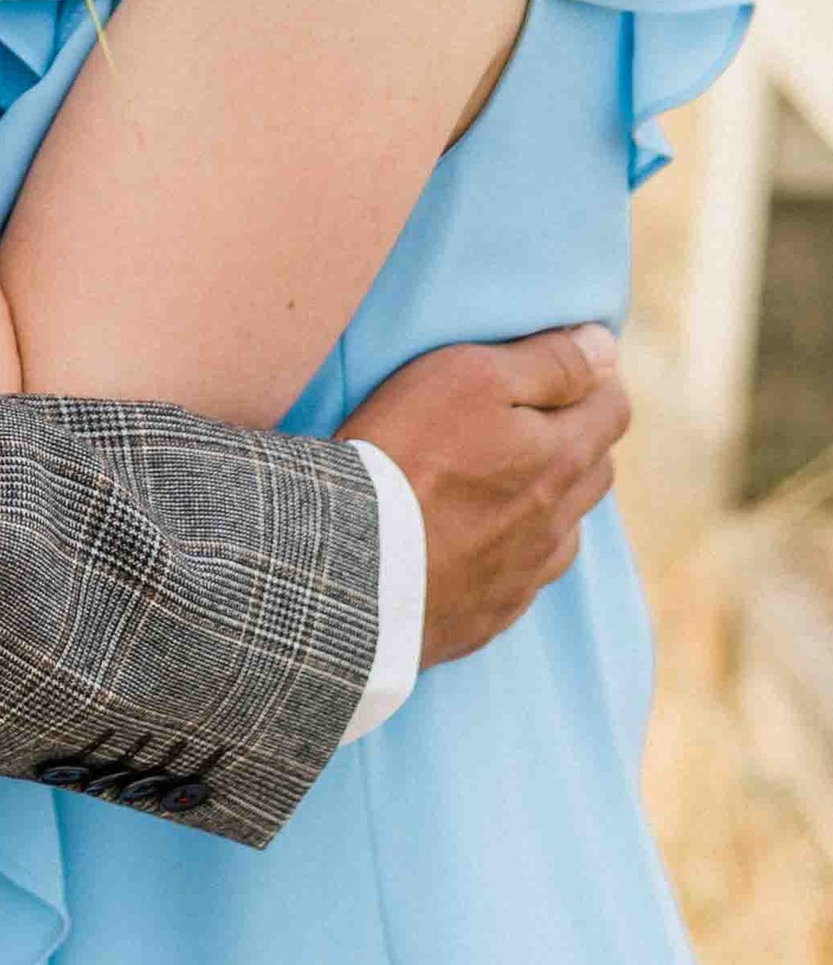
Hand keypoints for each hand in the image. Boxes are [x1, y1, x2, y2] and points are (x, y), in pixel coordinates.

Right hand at [342, 327, 629, 664]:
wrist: (349, 570)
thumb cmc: (405, 456)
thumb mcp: (469, 377)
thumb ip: (547, 362)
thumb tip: (605, 347)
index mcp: (563, 460)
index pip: (614, 410)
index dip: (597, 381)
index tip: (570, 366)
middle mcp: (558, 523)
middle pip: (597, 470)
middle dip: (578, 437)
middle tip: (533, 418)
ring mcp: (524, 576)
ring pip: (564, 529)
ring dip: (549, 501)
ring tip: (503, 483)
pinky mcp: (486, 616)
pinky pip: (520, 579)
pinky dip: (510, 553)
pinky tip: (472, 543)